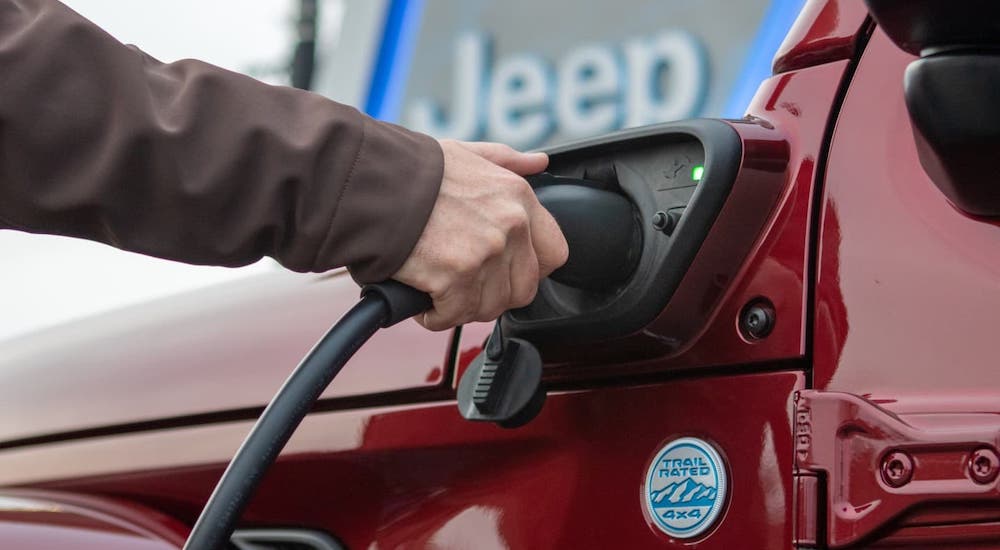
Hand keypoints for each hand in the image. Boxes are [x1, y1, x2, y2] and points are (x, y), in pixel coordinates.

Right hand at [393, 140, 568, 330]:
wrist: (368, 184)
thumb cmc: (409, 170)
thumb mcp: (467, 154)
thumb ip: (507, 161)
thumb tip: (538, 162)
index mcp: (518, 196)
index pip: (554, 253)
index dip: (529, 270)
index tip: (504, 273)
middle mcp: (511, 225)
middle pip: (523, 290)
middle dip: (492, 294)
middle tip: (463, 286)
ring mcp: (486, 253)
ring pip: (488, 307)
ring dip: (461, 306)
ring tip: (437, 288)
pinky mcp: (456, 276)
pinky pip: (454, 316)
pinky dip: (434, 315)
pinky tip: (421, 298)